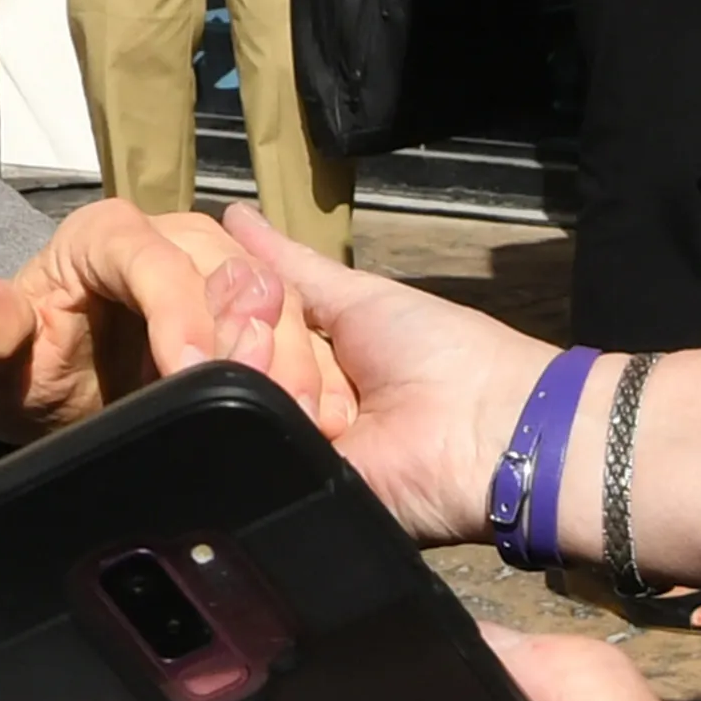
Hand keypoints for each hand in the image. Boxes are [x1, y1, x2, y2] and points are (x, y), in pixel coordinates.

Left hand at [0, 198, 340, 443]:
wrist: (53, 384)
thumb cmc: (22, 362)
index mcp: (105, 237)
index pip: (153, 262)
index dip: (178, 312)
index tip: (187, 369)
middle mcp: (176, 241)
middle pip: (231, 275)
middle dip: (251, 338)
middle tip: (262, 402)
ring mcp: (224, 275)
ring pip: (278, 301)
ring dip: (295, 359)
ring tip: (301, 417)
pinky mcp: (256, 316)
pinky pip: (302, 335)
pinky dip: (316, 377)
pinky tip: (325, 420)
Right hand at [209, 200, 542, 544]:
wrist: (485, 427)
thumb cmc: (444, 353)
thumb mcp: (359, 297)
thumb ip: (292, 266)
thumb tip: (234, 216)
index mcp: (310, 352)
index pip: (235, 317)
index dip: (223, 294)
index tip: (216, 272)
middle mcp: (293, 396)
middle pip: (220, 354)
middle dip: (231, 329)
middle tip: (263, 326)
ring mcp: (288, 440)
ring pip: (224, 397)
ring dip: (241, 368)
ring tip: (279, 365)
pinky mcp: (288, 484)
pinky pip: (243, 447)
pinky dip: (247, 419)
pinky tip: (260, 396)